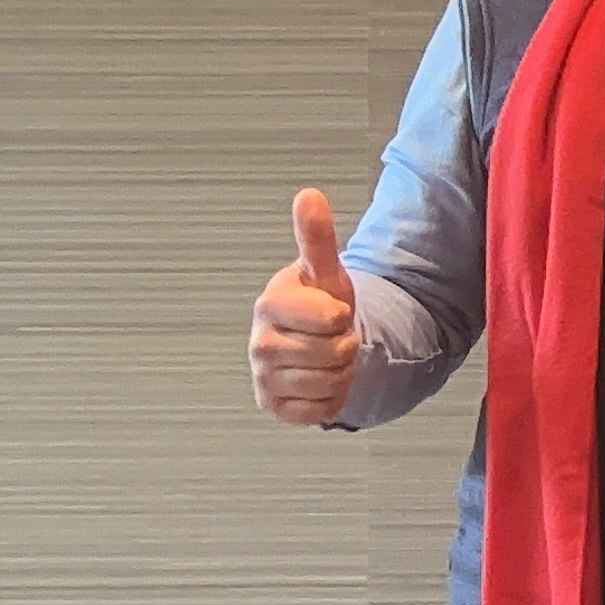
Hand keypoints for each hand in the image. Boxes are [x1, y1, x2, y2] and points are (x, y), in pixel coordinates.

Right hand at [250, 188, 359, 425]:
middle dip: (345, 344)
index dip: (342, 315)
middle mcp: (258, 342)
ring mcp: (263, 378)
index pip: (329, 318)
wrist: (316, 342)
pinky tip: (320, 380)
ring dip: (342, 371)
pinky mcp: (273, 408)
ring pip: (331, 382)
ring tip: (327, 355)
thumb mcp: (326, 271)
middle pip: (334, 353)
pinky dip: (333, 397)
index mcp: (269, 304)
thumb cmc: (320, 301)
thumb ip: (317, 236)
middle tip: (332, 335)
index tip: (331, 311)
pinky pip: (322, 410)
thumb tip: (309, 194)